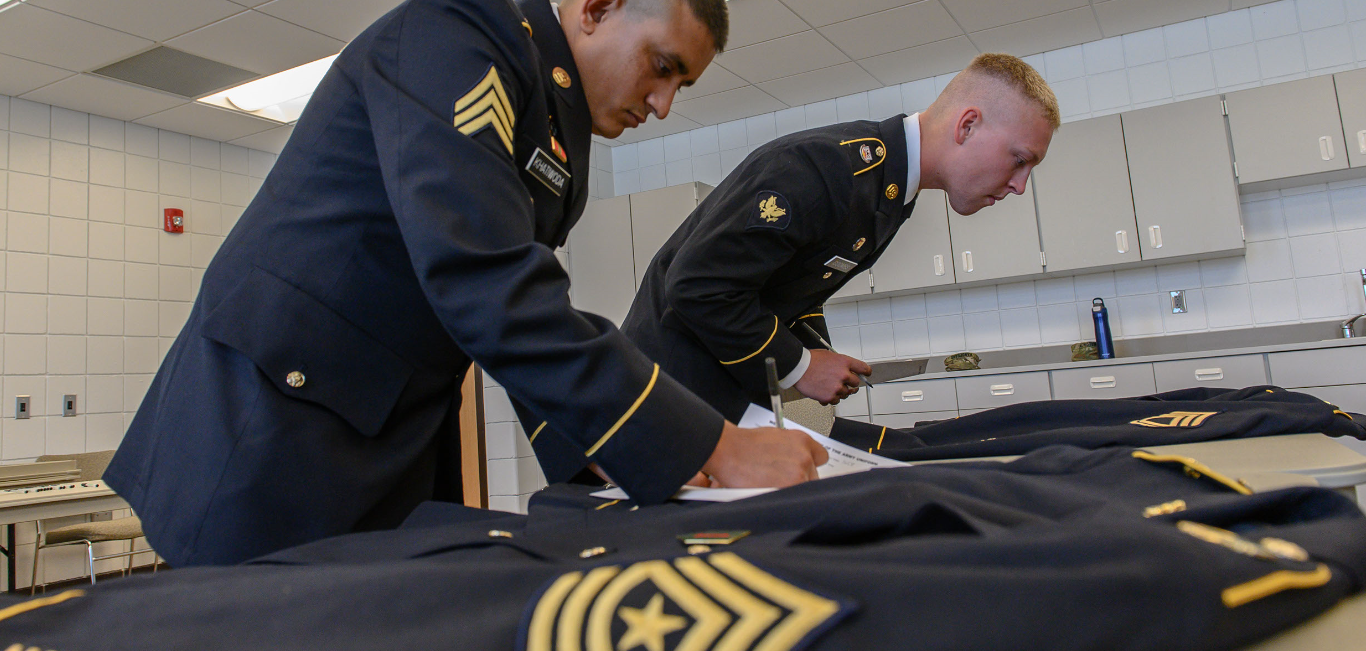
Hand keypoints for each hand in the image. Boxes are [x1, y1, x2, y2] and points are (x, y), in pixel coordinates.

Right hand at [700, 421, 828, 488]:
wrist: (727, 450)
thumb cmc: (743, 444)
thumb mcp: (775, 437)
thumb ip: (791, 449)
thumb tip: (796, 461)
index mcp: (802, 440)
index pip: (821, 457)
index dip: (810, 465)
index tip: (804, 469)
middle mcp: (804, 456)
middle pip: (814, 476)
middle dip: (799, 479)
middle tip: (781, 480)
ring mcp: (798, 473)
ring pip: (804, 489)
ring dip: (791, 490)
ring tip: (771, 485)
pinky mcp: (789, 488)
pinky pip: (794, 499)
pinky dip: (784, 499)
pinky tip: (770, 491)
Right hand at [794, 348, 871, 403]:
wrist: (798, 368)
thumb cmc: (810, 360)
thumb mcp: (829, 355)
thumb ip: (840, 363)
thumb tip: (846, 369)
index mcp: (845, 362)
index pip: (863, 368)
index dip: (866, 372)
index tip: (866, 374)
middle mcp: (844, 375)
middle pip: (856, 383)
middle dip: (849, 383)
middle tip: (842, 382)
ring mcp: (837, 387)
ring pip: (845, 393)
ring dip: (839, 391)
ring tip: (828, 386)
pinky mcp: (830, 396)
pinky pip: (835, 400)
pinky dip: (830, 398)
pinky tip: (823, 391)